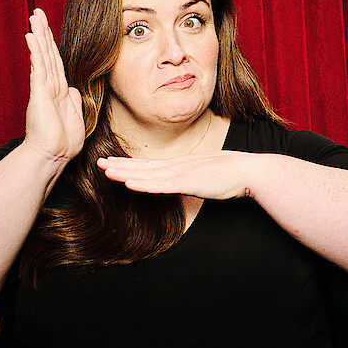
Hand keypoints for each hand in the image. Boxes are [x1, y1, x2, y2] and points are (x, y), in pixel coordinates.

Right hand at [22, 8, 84, 164]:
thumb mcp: (75, 115)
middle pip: (47, 53)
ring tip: (34, 16)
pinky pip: (39, 69)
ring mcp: (44, 88)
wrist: (53, 154)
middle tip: (37, 12)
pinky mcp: (41, 93)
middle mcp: (50, 85)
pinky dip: (36, 52)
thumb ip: (73, 99)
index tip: (47, 27)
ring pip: (43, 56)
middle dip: (43, 32)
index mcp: (59, 90)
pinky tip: (32, 36)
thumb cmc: (63, 140)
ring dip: (39, 35)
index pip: (56, 61)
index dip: (52, 44)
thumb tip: (72, 88)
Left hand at [96, 150, 257, 199]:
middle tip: (98, 163)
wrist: (248, 171)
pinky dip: (143, 184)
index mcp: (180, 166)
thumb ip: (192, 179)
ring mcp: (180, 174)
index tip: (112, 163)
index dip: (129, 164)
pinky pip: (160, 185)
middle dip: (119, 165)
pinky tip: (129, 183)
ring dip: (125, 172)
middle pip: (143, 167)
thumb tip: (186, 182)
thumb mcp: (205, 175)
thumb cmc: (232, 175)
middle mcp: (176, 167)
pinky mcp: (187, 182)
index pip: (149, 165)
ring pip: (147, 174)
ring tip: (105, 171)